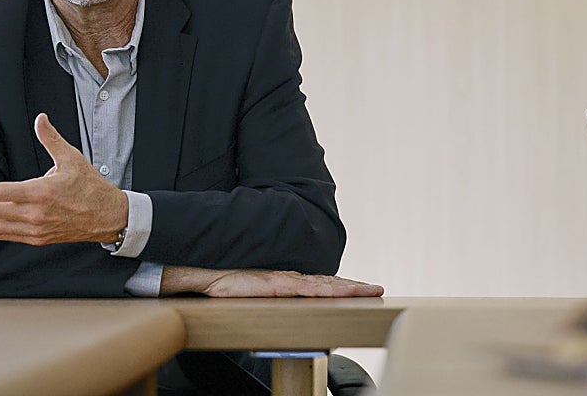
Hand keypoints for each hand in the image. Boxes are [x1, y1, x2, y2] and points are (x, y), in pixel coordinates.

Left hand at [0, 113, 127, 245]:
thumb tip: (40, 119)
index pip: (2, 194)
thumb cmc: (91, 188)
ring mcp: (34, 230)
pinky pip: (5, 236)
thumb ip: (51, 139)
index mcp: (42, 194)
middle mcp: (34, 215)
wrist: (109, 217)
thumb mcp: (72, 159)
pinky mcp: (35, 239)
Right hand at [161, 266, 383, 297]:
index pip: (323, 285)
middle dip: (355, 287)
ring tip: (369, 291)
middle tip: (378, 289)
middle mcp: (291, 279)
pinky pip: (306, 289)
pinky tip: (340, 292)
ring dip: (348, 288)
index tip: (365, 290)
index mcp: (288, 282)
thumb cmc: (228, 286)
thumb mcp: (255, 295)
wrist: (208, 275)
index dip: (344, 287)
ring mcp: (284, 281)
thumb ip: (272, 298)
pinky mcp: (275, 285)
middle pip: (329, 284)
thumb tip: (287, 310)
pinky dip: (326, 290)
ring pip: (324, 286)